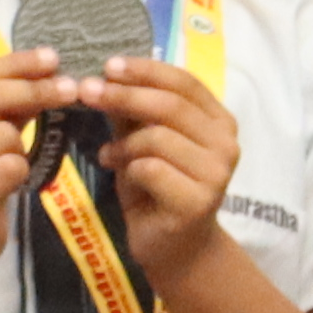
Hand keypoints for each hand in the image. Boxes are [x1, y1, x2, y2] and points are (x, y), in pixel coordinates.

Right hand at [0, 56, 74, 263]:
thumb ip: (3, 106)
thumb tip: (46, 70)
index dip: (19, 63)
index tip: (53, 57)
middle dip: (37, 89)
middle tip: (72, 89)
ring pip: (7, 135)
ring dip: (20, 148)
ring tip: (6, 168)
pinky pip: (13, 167)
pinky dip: (20, 174)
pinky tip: (6, 187)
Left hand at [83, 55, 244, 281]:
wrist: (173, 247)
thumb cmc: (157, 188)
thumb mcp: (142, 141)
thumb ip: (133, 111)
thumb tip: (105, 74)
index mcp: (219, 121)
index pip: (185, 82)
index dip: (146, 70)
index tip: (108, 64)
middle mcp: (226, 144)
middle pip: (171, 106)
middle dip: (123, 95)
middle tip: (86, 91)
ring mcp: (217, 174)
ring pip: (158, 137)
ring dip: (124, 143)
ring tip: (110, 155)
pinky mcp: (199, 201)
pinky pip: (151, 169)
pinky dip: (128, 168)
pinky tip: (119, 173)